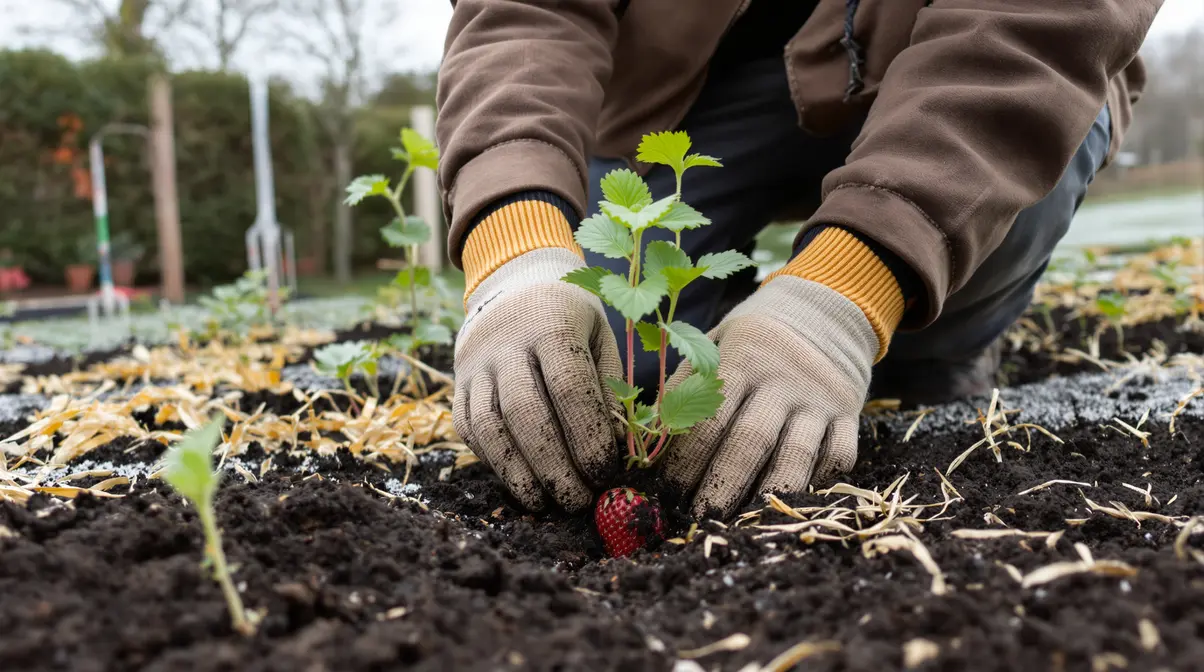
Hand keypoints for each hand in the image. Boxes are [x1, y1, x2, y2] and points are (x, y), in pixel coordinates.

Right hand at [453, 248, 624, 511]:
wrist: (513, 283)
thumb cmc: (571, 317)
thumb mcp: (600, 336)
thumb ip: (610, 387)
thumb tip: (621, 448)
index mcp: (552, 324)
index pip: (569, 387)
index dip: (588, 435)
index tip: (606, 472)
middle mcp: (506, 344)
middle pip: (525, 413)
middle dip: (554, 466)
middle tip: (579, 501)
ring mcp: (476, 366)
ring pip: (489, 427)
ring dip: (518, 473)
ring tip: (546, 503)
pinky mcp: (457, 385)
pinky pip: (469, 429)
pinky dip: (494, 462)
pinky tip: (520, 484)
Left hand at [659, 277, 876, 519]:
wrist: (824, 310)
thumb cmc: (753, 338)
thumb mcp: (716, 342)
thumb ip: (688, 382)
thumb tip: (654, 431)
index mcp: (742, 359)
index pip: (709, 416)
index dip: (687, 458)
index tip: (667, 489)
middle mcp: (783, 379)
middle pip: (751, 440)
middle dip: (722, 483)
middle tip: (700, 516)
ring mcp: (820, 398)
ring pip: (797, 454)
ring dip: (769, 493)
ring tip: (745, 523)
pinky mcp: (850, 413)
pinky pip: (839, 455)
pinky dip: (819, 482)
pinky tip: (794, 503)